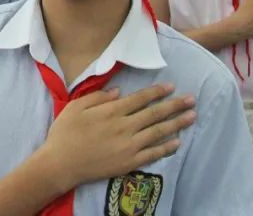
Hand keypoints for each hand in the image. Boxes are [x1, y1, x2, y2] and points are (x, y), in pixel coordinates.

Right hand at [41, 83, 195, 191]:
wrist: (60, 164)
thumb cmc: (64, 133)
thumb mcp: (75, 107)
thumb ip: (98, 97)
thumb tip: (119, 92)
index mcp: (111, 111)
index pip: (140, 98)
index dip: (157, 92)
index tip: (171, 86)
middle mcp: (124, 127)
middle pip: (154, 113)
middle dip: (175, 105)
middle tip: (191, 99)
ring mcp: (129, 146)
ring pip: (158, 132)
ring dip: (177, 123)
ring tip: (191, 116)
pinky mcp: (129, 163)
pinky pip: (152, 154)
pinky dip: (166, 148)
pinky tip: (177, 142)